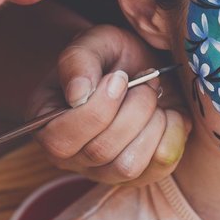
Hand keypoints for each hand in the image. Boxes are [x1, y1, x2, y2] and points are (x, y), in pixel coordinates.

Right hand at [26, 24, 191, 183]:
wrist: (144, 67)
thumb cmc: (111, 56)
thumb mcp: (92, 43)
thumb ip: (77, 60)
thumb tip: (78, 96)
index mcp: (47, 126)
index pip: (61, 140)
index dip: (97, 109)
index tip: (120, 76)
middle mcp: (73, 157)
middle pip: (100, 152)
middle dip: (133, 108)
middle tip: (145, 79)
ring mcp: (107, 171)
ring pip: (128, 166)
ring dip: (151, 123)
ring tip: (154, 96)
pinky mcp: (143, 175)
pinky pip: (160, 166)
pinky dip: (172, 132)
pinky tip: (168, 112)